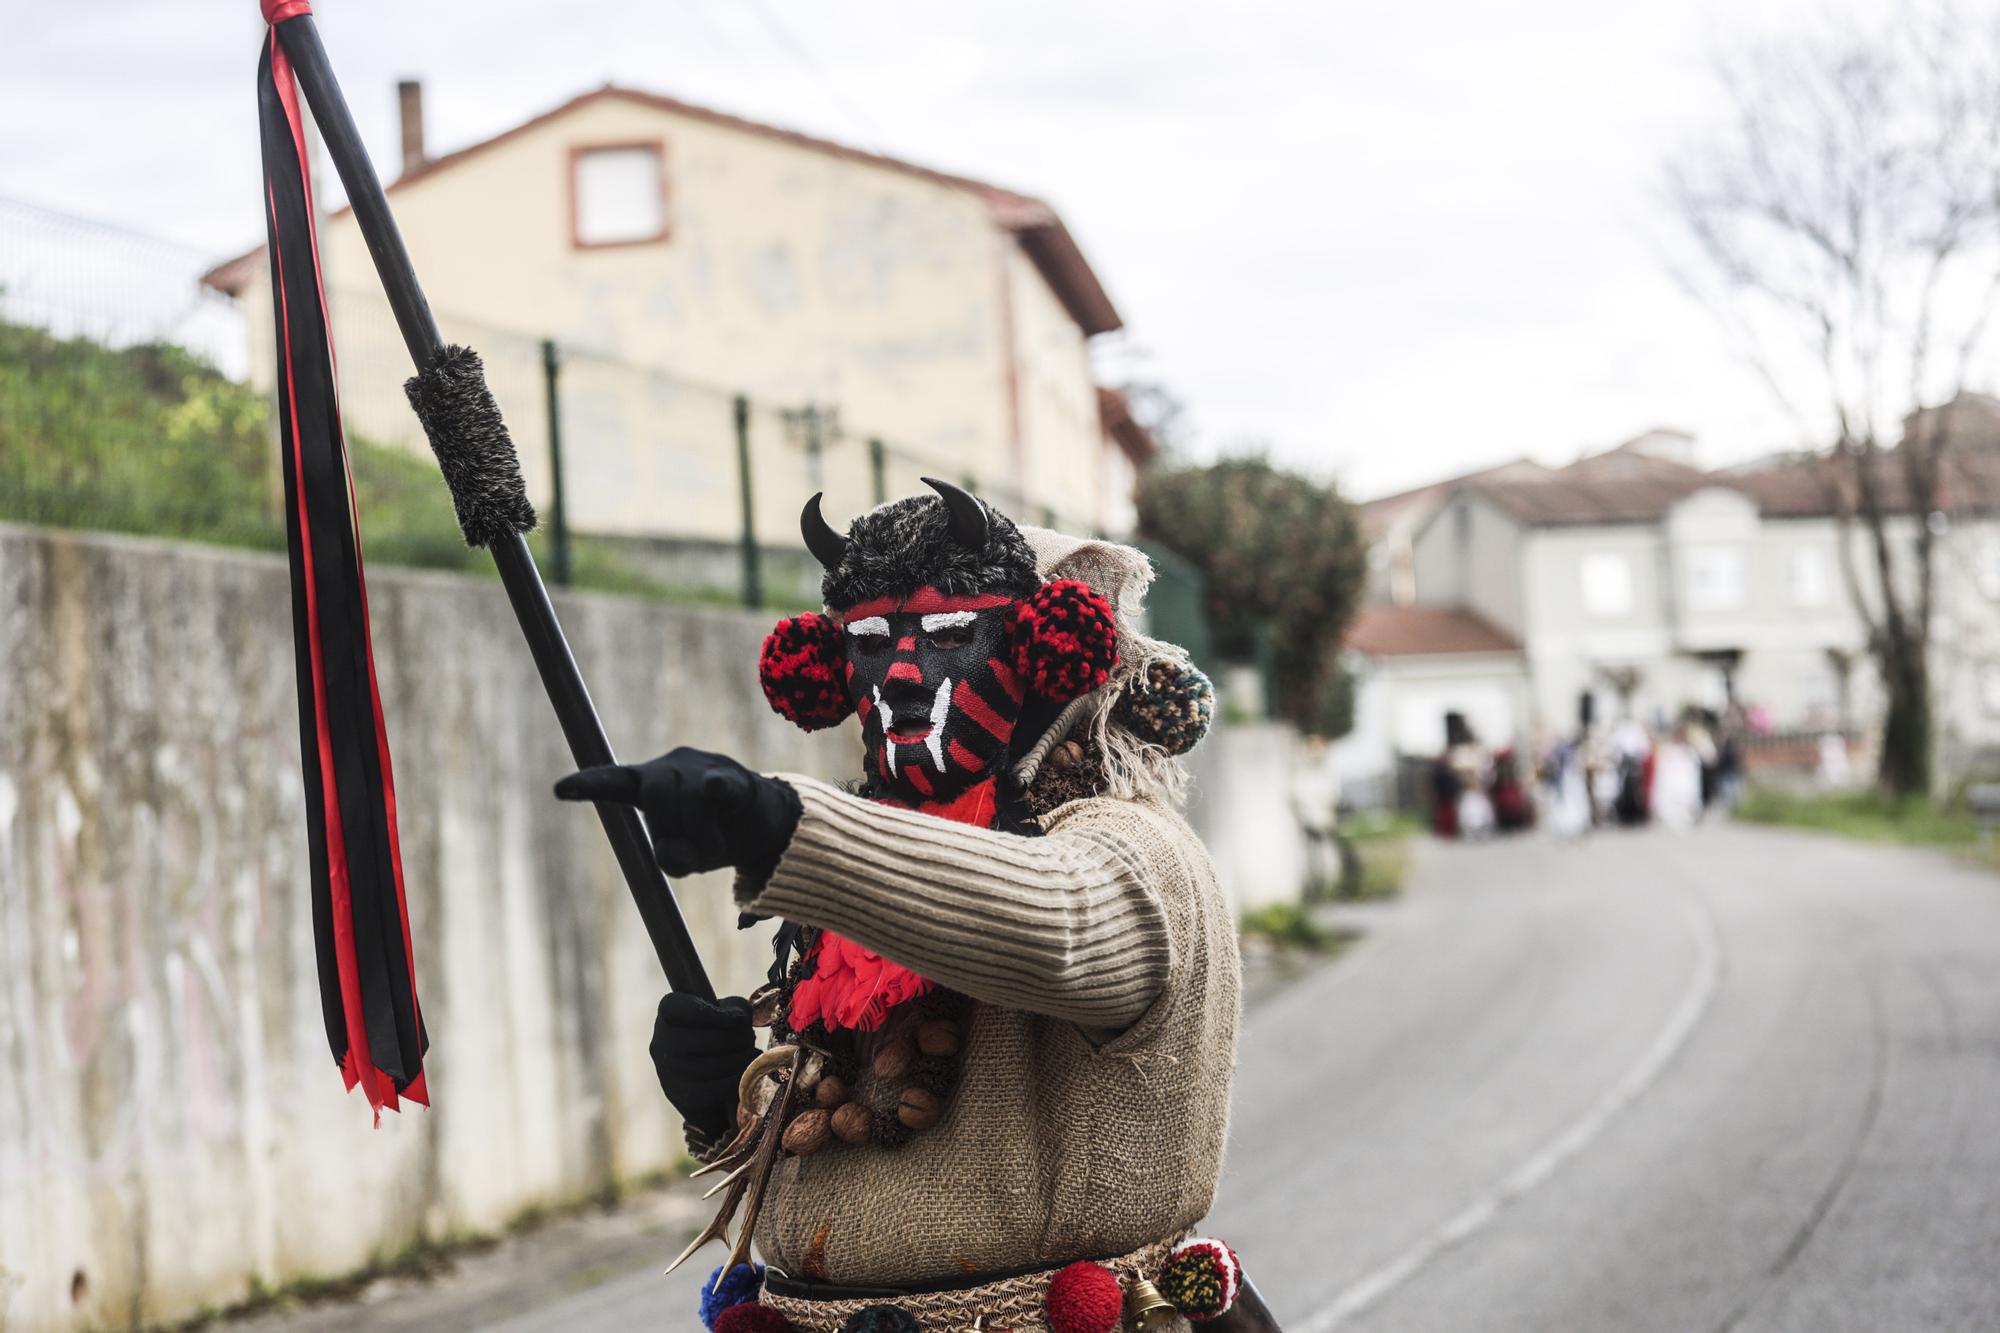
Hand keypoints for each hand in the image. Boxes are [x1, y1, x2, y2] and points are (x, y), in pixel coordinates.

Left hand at [554, 747, 800, 880]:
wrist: (766, 825)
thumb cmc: (713, 836)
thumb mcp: (686, 859)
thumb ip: (671, 859)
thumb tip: (680, 850)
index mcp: (647, 786)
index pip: (614, 782)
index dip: (588, 785)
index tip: (559, 790)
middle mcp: (669, 768)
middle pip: (655, 795)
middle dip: (673, 828)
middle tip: (699, 852)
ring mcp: (701, 767)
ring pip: (687, 800)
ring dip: (703, 838)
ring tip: (719, 847)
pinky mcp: (732, 775)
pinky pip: (716, 785)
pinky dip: (714, 789)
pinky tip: (715, 789)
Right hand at [649, 992, 756, 1141]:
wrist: (707, 1069)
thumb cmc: (719, 1029)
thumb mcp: (727, 1009)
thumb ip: (735, 1008)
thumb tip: (740, 1019)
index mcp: (669, 1009)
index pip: (684, 1010)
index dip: (715, 1016)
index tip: (739, 1020)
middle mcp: (660, 1040)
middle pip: (707, 1040)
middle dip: (739, 1039)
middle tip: (751, 1038)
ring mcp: (667, 1071)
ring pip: (712, 1067)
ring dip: (741, 1060)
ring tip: (752, 1054)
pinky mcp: (679, 1096)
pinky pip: (713, 1090)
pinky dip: (735, 1081)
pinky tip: (747, 1073)